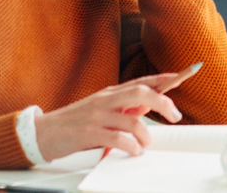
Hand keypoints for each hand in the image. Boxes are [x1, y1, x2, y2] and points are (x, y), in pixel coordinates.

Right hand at [33, 71, 188, 159]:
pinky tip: (133, 150)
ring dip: (145, 133)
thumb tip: (150, 105)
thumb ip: (124, 106)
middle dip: (163, 103)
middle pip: (141, 92)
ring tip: (146, 143)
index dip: (164, 78)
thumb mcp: (102, 109)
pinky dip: (130, 145)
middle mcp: (106, 99)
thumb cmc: (75, 122)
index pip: (142, 81)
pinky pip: (116, 138)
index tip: (183, 75)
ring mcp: (97, 115)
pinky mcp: (88, 132)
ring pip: (131, 118)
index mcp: (111, 92)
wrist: (43, 132)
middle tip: (175, 116)